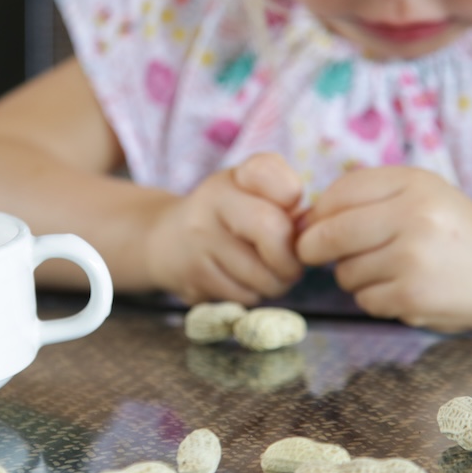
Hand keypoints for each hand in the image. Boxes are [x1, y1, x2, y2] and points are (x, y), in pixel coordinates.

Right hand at [144, 153, 303, 304]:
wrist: (162, 241)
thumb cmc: (223, 215)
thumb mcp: (247, 189)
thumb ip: (283, 196)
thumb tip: (308, 232)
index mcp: (236, 177)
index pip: (283, 185)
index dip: (295, 204)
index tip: (287, 212)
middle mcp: (212, 202)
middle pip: (273, 232)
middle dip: (290, 259)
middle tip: (289, 264)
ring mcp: (199, 240)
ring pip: (262, 275)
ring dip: (273, 283)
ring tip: (261, 272)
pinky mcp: (194, 276)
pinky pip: (243, 296)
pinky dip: (250, 295)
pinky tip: (238, 281)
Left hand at [296, 166, 471, 331]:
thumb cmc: (451, 229)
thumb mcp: (416, 193)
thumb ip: (362, 197)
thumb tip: (300, 223)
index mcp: (412, 183)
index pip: (335, 195)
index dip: (315, 215)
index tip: (314, 227)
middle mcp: (413, 216)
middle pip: (328, 235)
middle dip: (313, 249)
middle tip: (317, 255)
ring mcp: (413, 257)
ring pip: (344, 273)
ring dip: (353, 277)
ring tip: (388, 270)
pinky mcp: (413, 295)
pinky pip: (364, 300)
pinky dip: (374, 299)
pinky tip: (401, 290)